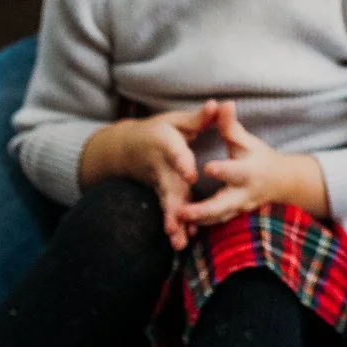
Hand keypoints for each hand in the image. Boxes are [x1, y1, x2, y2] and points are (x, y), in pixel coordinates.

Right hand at [78, 105, 208, 249]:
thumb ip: (199, 117)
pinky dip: (174, 226)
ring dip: (173, 222)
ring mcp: (160, 183)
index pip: (175, 153)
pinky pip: (168, 211)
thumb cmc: (158, 130)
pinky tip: (182, 242)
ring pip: (167, 204)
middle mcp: (161, 166)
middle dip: (174, 204)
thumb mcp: (176, 120)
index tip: (191, 174)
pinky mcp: (162, 195)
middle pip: (168, 186)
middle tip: (180, 219)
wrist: (127, 148)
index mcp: (165, 143)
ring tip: (179, 240)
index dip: (182, 162)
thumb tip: (219, 104)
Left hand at [175, 104, 326, 233]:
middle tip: (181, 211)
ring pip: (216, 219)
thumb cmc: (260, 157)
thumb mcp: (247, 141)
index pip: (235, 172)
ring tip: (175, 221)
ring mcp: (237, 208)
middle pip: (223, 206)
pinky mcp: (231, 215)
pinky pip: (214, 223)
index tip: (207, 168)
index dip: (222, 170)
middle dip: (202, 210)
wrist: (280, 182)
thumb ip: (230, 126)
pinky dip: (199, 227)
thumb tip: (224, 103)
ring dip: (196, 222)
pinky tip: (179, 227)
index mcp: (249, 171)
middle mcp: (243, 193)